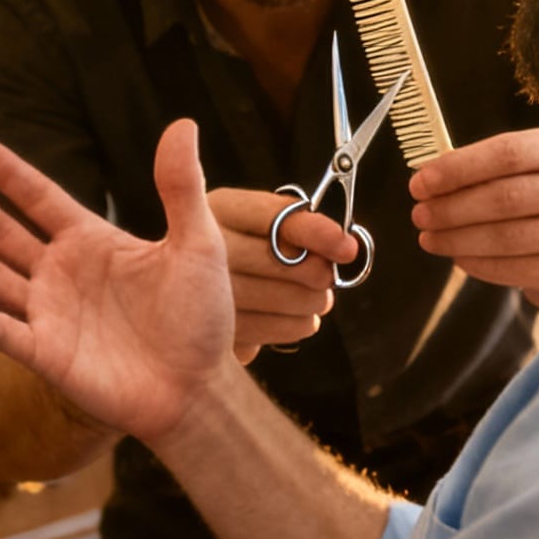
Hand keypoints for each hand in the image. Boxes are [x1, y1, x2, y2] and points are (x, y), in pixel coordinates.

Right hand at [0, 121, 232, 442]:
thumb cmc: (202, 317)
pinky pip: (6, 332)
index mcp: (91, 242)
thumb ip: (180, 187)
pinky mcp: (48, 356)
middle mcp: (61, 274)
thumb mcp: (197, 244)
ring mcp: (50, 315)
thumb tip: (183, 122)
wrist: (200, 388)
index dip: (6, 172)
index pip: (39, 197)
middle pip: (4, 232)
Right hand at [209, 188, 355, 362]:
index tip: (347, 247)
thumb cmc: (241, 251)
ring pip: (288, 299)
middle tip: (326, 277)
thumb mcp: (259, 224)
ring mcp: (206, 292)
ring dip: (312, 302)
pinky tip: (292, 316)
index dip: (316, 232)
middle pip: (286, 261)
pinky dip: (294, 325)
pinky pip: (276, 330)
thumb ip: (298, 226)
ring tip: (311, 297)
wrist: (190, 297)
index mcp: (219, 208)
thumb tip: (345, 247)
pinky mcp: (217, 329)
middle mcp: (204, 245)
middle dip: (320, 272)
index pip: (276, 217)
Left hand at [410, 127, 538, 308]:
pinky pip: (514, 269)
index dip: (458, 169)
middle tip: (420, 215)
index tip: (419, 184)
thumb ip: (477, 169)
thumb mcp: (517, 168)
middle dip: (452, 208)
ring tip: (430, 238)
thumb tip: (426, 182)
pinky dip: (477, 264)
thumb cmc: (535, 194)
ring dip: (457, 239)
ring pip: (506, 237)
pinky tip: (458, 257)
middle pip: (505, 197)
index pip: (507, 153)